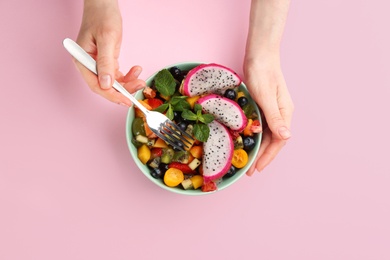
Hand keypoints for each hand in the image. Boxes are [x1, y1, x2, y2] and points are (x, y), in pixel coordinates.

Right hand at [75, 0, 144, 105]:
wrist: (104, 5)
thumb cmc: (102, 17)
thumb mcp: (107, 39)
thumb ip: (106, 62)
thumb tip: (106, 85)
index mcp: (82, 60)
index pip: (96, 85)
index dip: (111, 95)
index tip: (126, 100)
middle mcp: (88, 64)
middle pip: (105, 86)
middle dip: (122, 90)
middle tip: (139, 87)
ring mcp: (97, 64)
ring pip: (112, 82)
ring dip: (127, 83)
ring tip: (140, 79)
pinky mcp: (106, 61)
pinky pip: (117, 75)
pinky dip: (127, 75)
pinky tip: (136, 70)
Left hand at [244, 53, 293, 174]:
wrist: (259, 55)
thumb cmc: (263, 73)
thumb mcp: (267, 97)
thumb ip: (275, 118)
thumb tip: (287, 137)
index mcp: (285, 113)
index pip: (279, 141)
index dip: (269, 156)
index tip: (258, 168)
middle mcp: (280, 114)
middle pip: (272, 140)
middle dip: (262, 156)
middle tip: (249, 170)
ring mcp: (271, 110)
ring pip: (265, 134)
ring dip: (257, 147)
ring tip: (246, 160)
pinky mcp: (262, 106)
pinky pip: (259, 126)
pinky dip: (253, 135)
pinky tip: (246, 141)